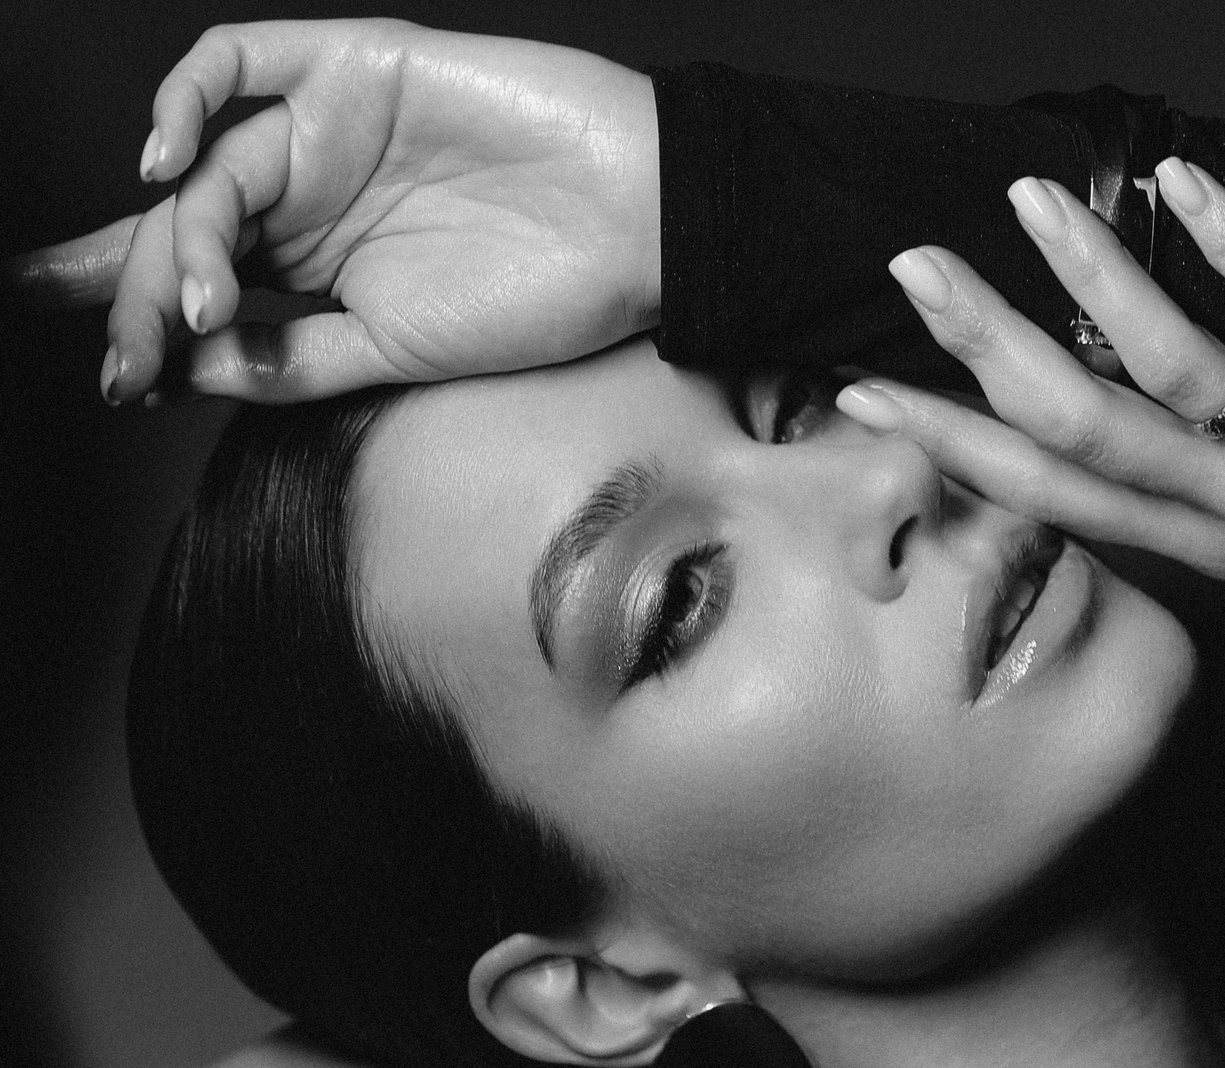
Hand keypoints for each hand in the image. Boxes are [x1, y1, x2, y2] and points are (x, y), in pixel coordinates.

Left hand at [9, 19, 658, 403]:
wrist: (639, 226)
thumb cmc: (546, 296)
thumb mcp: (400, 354)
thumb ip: (293, 359)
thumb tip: (189, 371)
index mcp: (323, 264)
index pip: (204, 286)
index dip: (145, 325)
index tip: (118, 383)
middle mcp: (312, 194)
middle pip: (186, 231)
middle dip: (139, 295)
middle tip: (126, 359)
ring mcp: (326, 128)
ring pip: (204, 167)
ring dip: (175, 237)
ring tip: (192, 300)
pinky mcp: (352, 63)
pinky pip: (237, 60)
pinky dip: (183, 99)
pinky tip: (167, 162)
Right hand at [834, 162, 1224, 667]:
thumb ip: (1207, 529)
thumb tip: (1145, 480)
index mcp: (1203, 553)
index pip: (1048, 496)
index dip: (948, 446)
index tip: (863, 397)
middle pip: (1076, 431)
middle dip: (980, 351)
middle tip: (910, 270)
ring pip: (1164, 373)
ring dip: (1086, 279)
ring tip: (1027, 203)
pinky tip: (1187, 179)